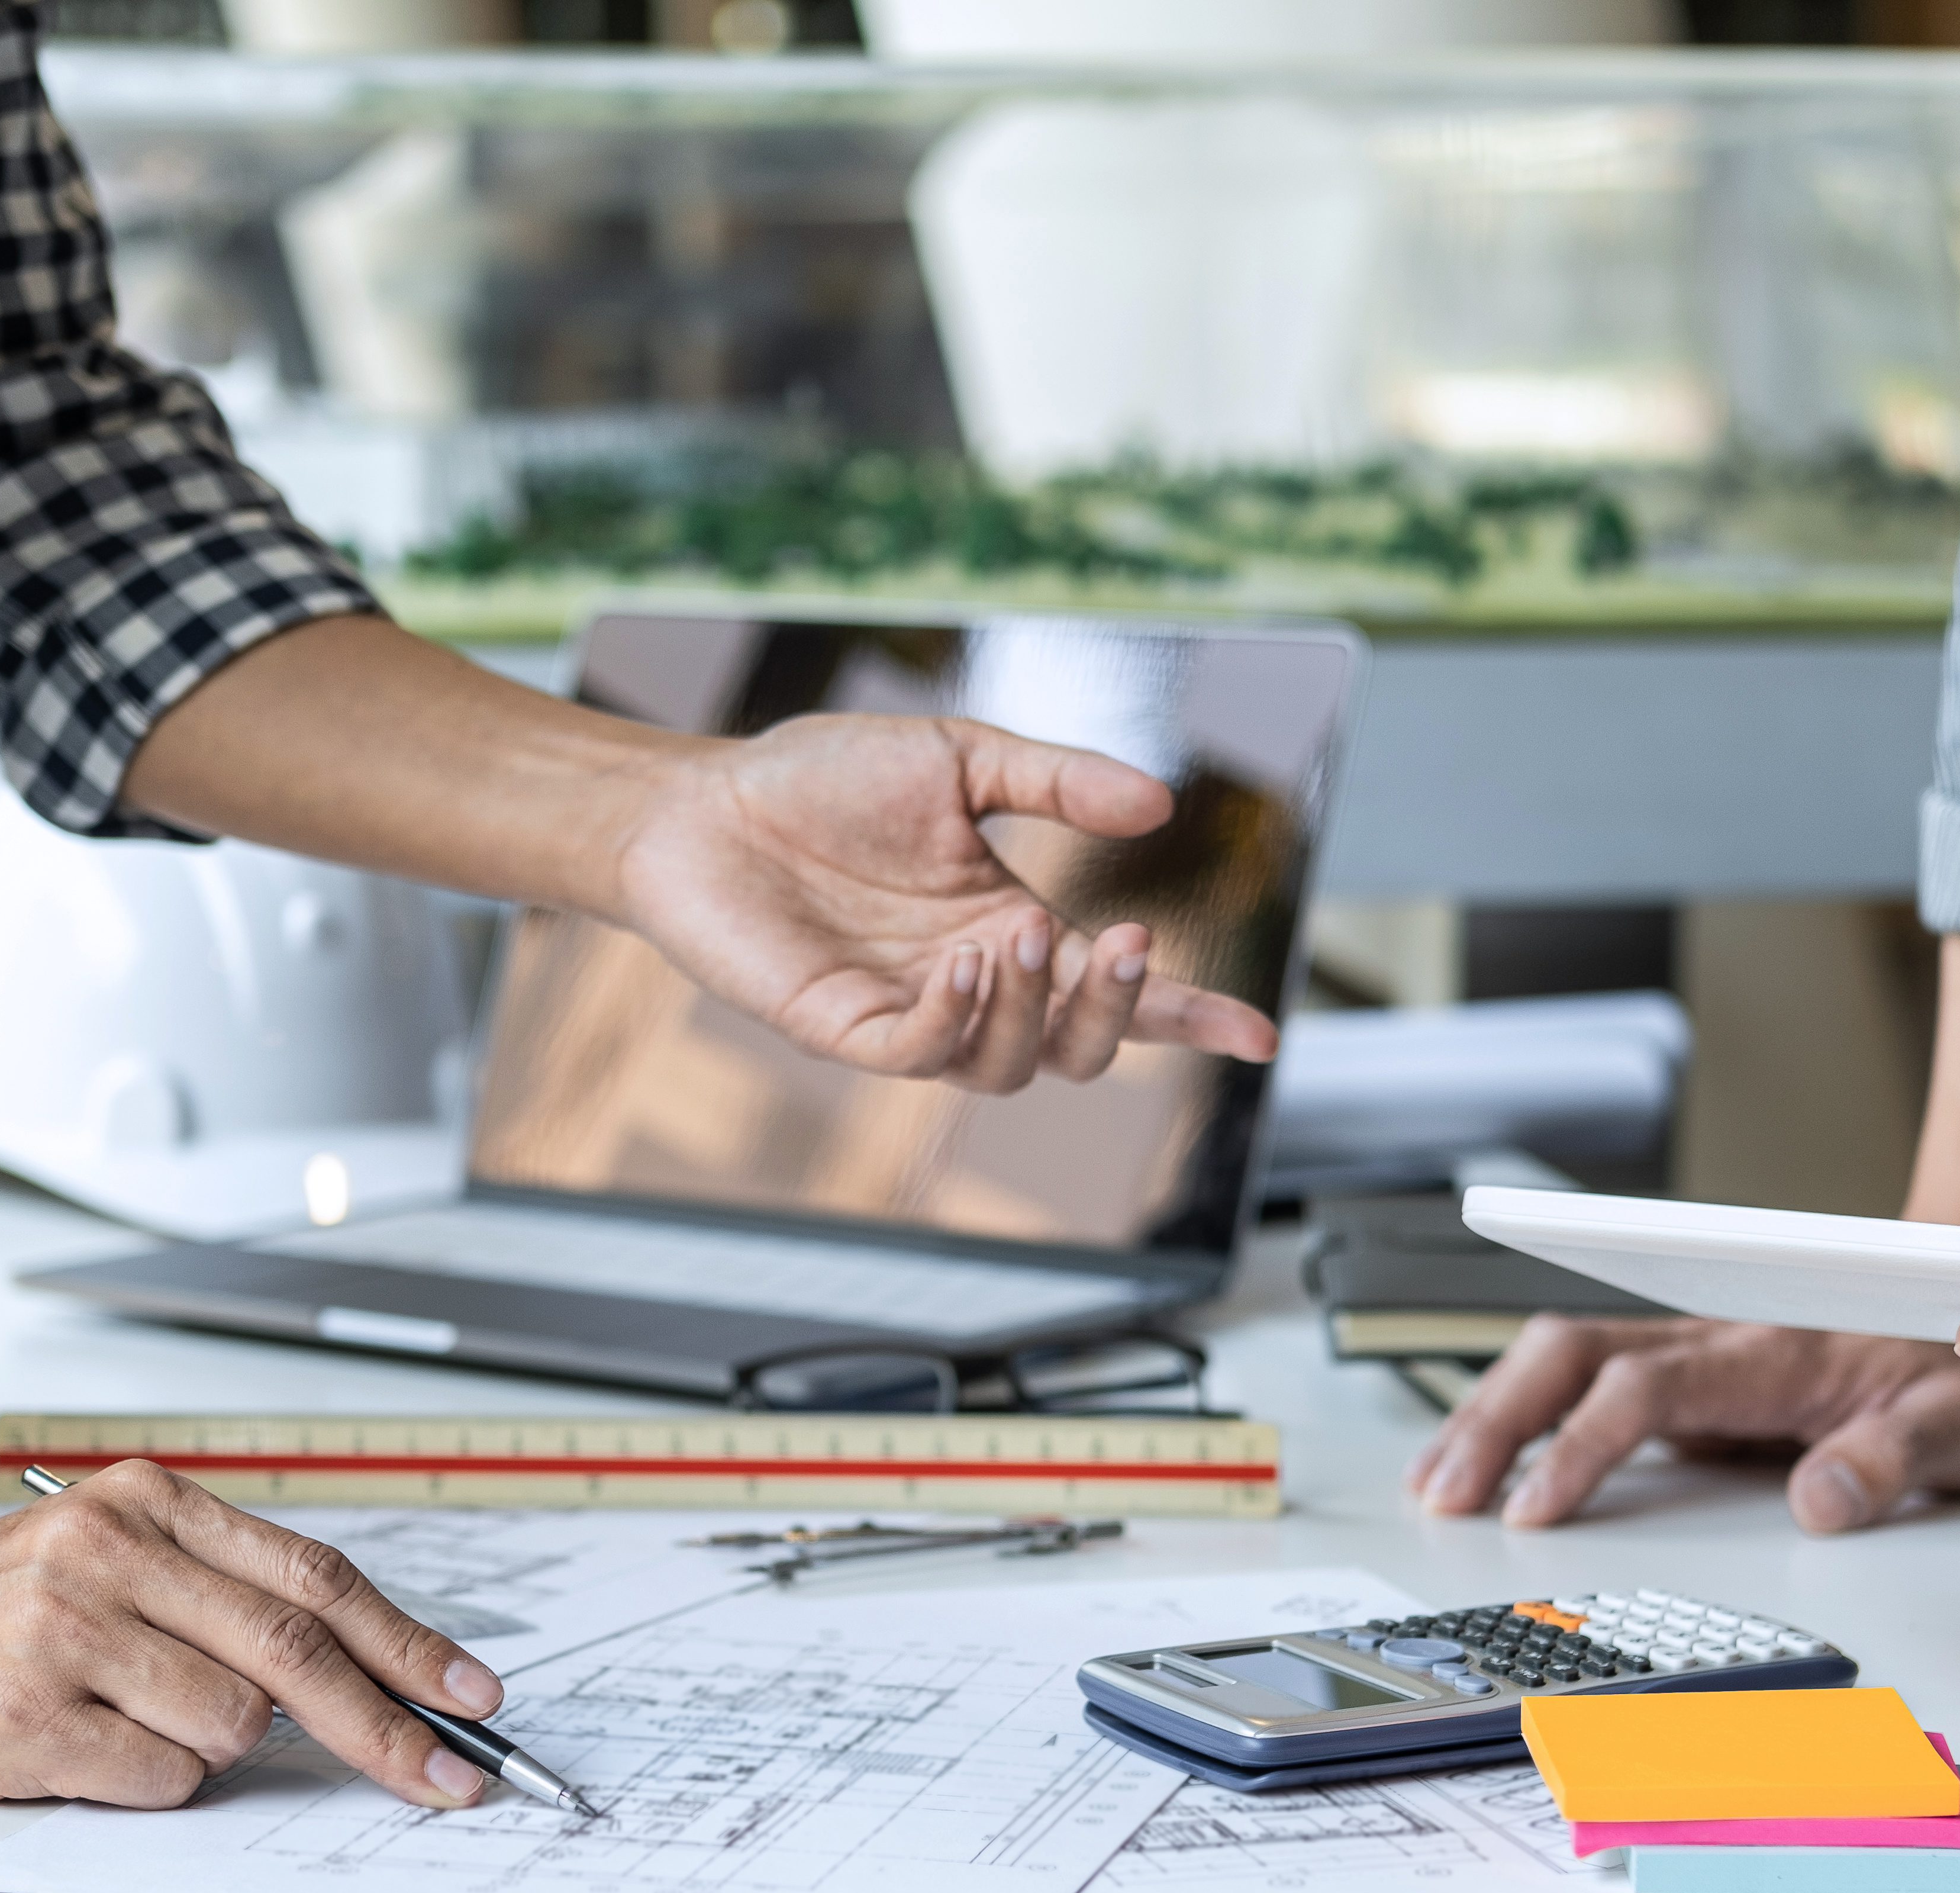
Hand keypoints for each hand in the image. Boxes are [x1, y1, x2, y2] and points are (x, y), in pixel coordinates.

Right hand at [0, 1459, 503, 1808]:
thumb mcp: (106, 1558)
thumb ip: (216, 1594)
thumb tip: (362, 1675)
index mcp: (145, 1505)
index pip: (315, 1575)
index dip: (407, 1643)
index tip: (473, 1696)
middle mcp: (111, 1555)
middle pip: (298, 1650)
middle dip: (389, 1726)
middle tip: (447, 1779)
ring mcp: (66, 1632)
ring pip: (231, 1725)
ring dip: (210, 1751)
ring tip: (125, 1723)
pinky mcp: (25, 1713)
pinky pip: (158, 1777)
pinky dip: (149, 1783)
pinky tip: (82, 1751)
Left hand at [613, 712, 1280, 1090]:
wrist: (700, 799)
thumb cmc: (816, 780)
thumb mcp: (959, 758)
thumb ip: (1057, 781)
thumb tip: (1158, 808)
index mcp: (1007, 928)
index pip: (1114, 991)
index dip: (1188, 1019)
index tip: (1259, 1037)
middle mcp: (967, 983)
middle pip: (1075, 1049)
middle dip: (1113, 1011)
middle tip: (1120, 940)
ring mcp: (905, 1014)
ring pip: (1005, 1066)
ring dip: (1032, 1008)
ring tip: (1019, 933)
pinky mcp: (839, 1028)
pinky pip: (918, 1055)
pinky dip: (954, 1021)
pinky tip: (960, 963)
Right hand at [1406, 1313, 1959, 1530]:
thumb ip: (1900, 1459)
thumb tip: (1821, 1501)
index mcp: (1768, 1350)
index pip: (1647, 1388)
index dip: (1581, 1444)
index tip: (1535, 1508)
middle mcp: (1712, 1338)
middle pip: (1571, 1352)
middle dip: (1497, 1420)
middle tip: (1448, 1496)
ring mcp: (1689, 1356)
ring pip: (1558, 1357)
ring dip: (1489, 1413)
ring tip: (1436, 1481)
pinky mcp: (1680, 1382)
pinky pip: (1575, 1383)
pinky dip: (1515, 1415)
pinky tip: (1480, 1459)